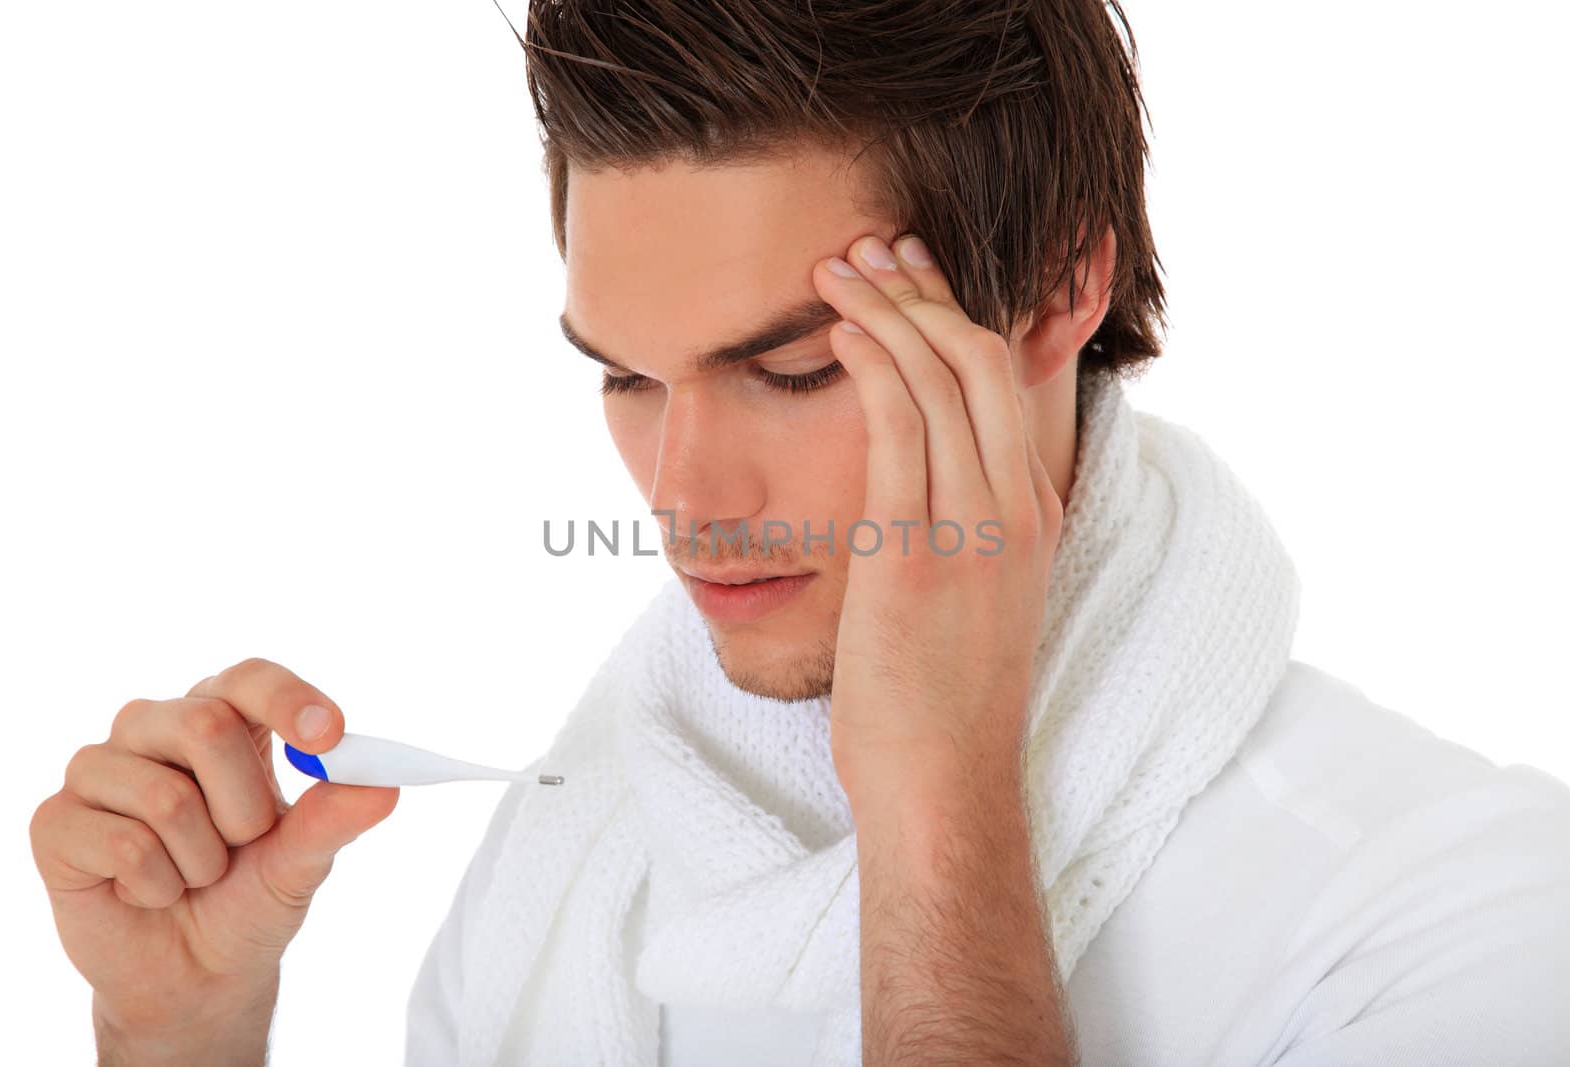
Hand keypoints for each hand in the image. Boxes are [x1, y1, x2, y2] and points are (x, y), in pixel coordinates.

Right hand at [28, 658, 399, 1038]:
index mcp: (222, 718)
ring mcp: (98, 770)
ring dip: (200, 859)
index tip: (329, 735)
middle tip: (242, 844)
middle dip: (245, 807)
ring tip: (192, 874)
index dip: (287, 699)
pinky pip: (123, 842)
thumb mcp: (303, 862)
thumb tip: (384, 786)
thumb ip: (335, 819)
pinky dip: (155, 885)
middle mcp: (154, 728)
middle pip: (206, 725)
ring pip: (166, 795)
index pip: (249, 678)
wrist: (196, 973)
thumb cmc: (250, 897)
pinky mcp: (56, 821)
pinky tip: (146, 892)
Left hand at [812, 233, 1062, 800]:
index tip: (911, 271)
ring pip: (944, 378)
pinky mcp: (919, 553)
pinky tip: (840, 329)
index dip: (958, 312)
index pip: (1006, 381)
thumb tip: (912, 476)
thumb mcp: (970, 593)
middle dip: (923, 289)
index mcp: (1031, 512)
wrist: (943, 783)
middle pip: (981, 359)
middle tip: (870, 245)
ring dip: (889, 308)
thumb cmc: (942, 696)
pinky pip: (901, 429)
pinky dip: (873, 364)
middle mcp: (1016, 507)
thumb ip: (955, 522)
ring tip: (838, 268)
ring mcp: (975, 528)